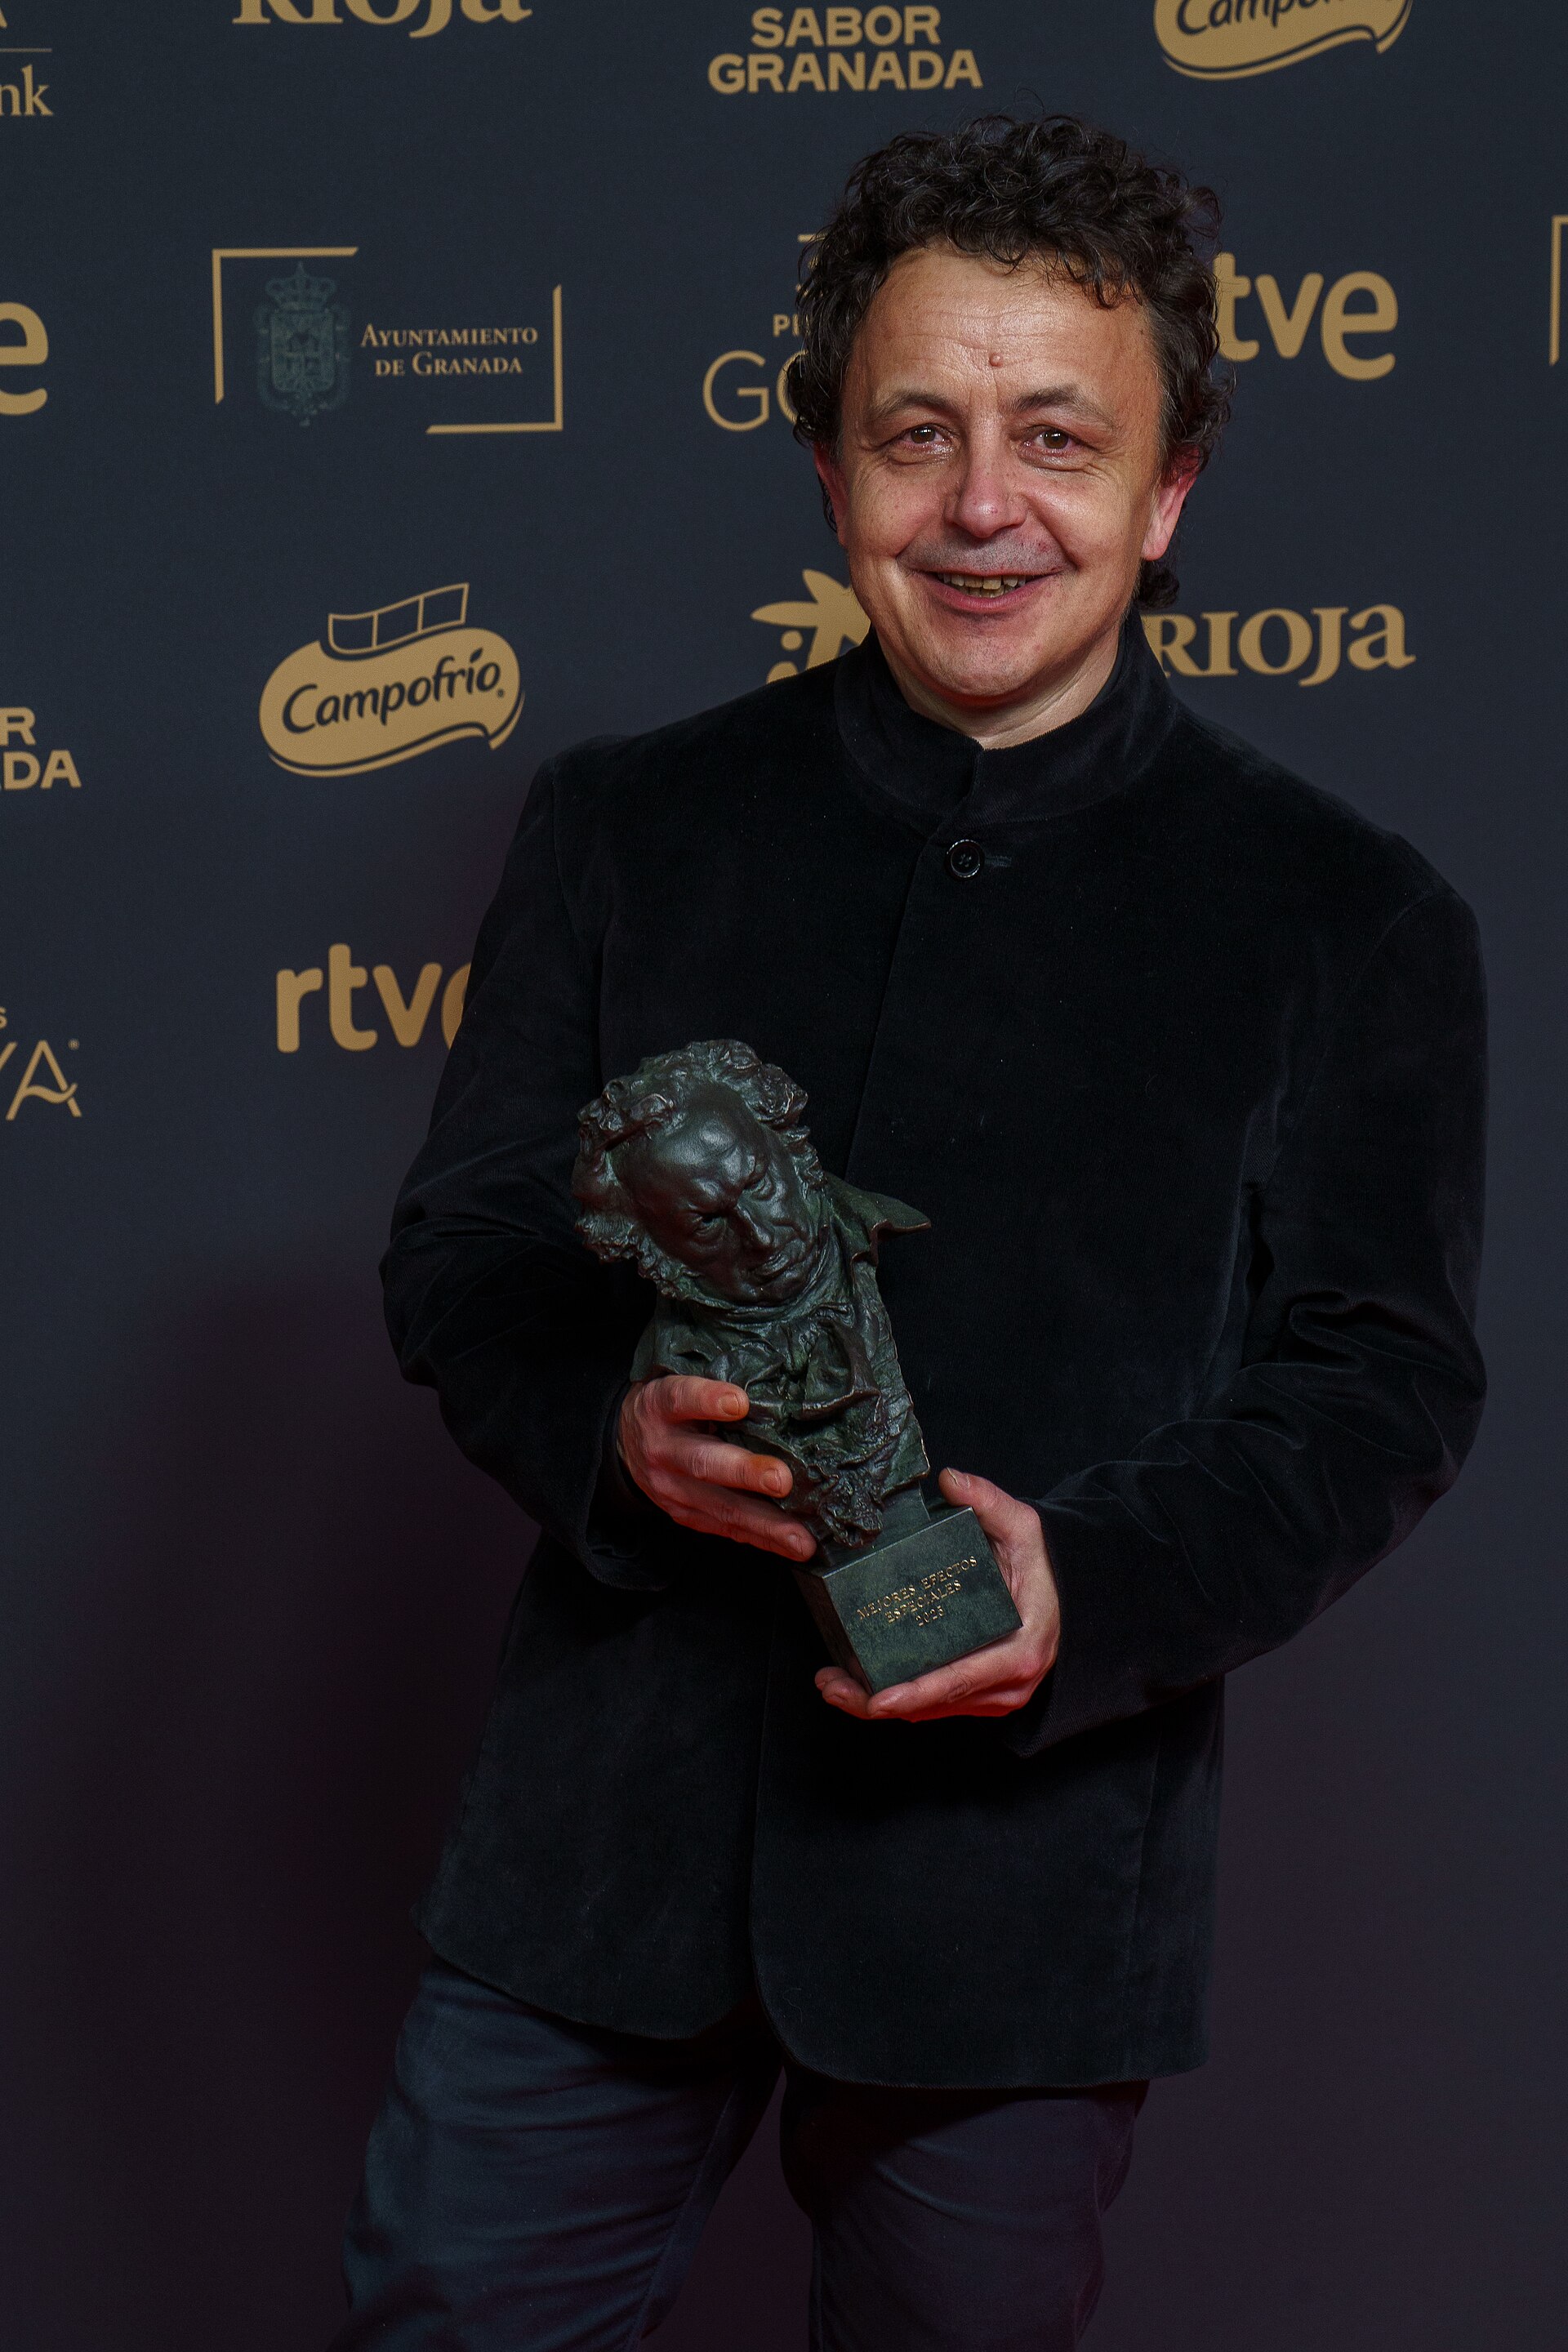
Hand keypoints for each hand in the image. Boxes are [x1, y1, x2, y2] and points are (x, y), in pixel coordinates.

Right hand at [619, 1376, 815, 1562]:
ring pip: (719, 1506)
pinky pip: (726, 1529)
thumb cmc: (670, 1406)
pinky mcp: (683, 1515)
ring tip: (799, 1537)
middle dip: (745, 1473)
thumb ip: (713, 1387)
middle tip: (782, 1480)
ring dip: (764, 1523)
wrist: (626, 1442)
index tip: (740, 1402)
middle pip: (703, 1462)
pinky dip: (762, 1540)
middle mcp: (662, 1449)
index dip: (708, 1400)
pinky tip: (792, 1545)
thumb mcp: (678, 1382)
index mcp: (660, 1407)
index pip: (681, 1399)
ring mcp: (671, 1488)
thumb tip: (777, 1391)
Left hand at [816, 1469, 1059, 1721]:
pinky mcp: (979, 1697)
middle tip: (830, 1687)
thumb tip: (950, 1479)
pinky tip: (857, 1684)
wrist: (1067, 1598)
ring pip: (928, 1712)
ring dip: (876, 1705)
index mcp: (1019, 1652)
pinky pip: (934, 1707)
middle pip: (934, 1705)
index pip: (960, 1680)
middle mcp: (1007, 1685)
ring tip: (831, 1686)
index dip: (917, 1692)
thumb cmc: (1041, 1567)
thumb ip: (990, 1503)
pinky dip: (896, 1700)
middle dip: (876, 1703)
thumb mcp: (1024, 1529)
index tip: (877, 1699)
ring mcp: (993, 1697)